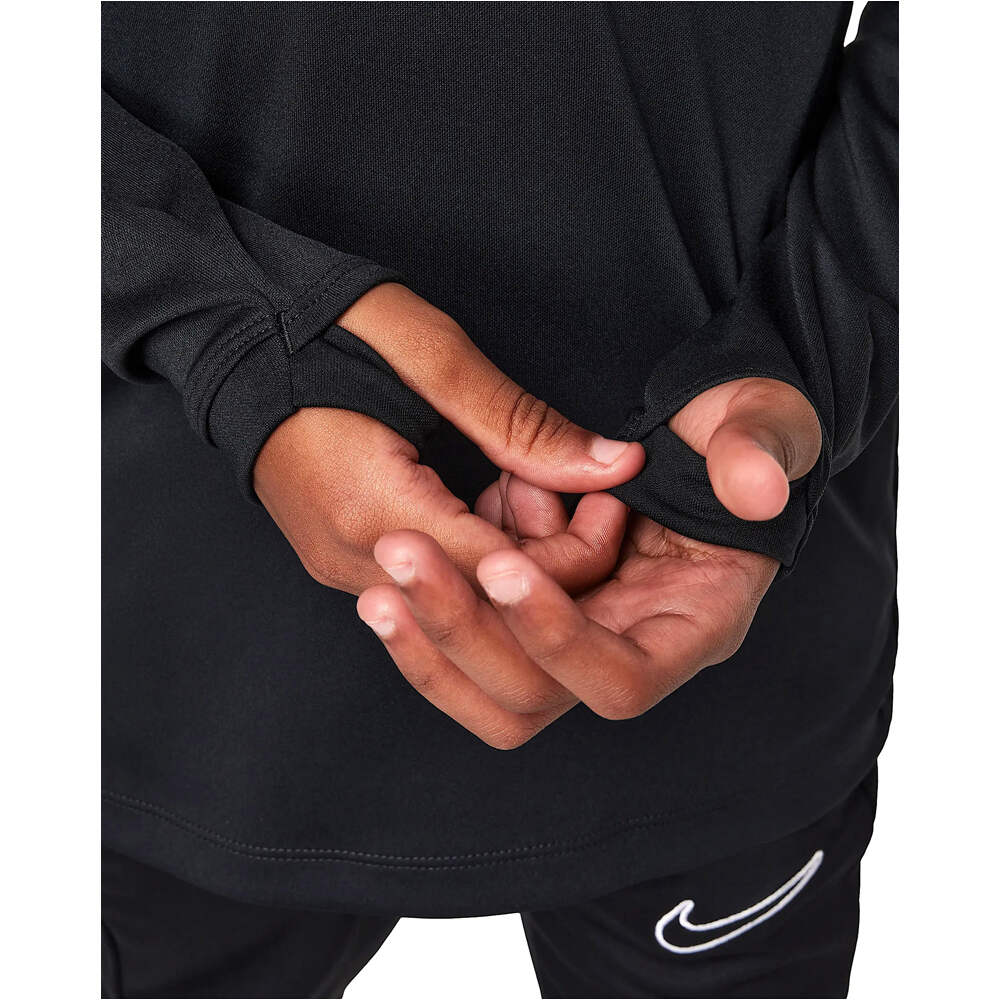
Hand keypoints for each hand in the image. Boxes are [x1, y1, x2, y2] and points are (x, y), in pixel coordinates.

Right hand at [253, 283, 644, 594]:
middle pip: (481, 605)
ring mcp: (340, 564)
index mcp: (371, 508)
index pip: (499, 581)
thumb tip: (616, 466)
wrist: (233, 331)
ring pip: (456, 600)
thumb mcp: (432, 356)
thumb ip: (523, 425)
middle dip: (549, 563)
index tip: (610, 506)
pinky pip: (427, 583)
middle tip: (577, 495)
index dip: (574, 558)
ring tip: (528, 484)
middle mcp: (350, 557)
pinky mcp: (339, 556)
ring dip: (512, 556)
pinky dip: (475, 552)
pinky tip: (491, 499)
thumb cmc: (326, 327)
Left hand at [355, 378, 821, 746]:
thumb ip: (761, 447)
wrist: (690, 424)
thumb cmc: (737, 426)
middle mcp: (629, 643)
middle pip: (535, 696)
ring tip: (394, 552)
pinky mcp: (537, 606)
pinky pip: (475, 635)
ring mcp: (579, 630)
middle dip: (463, 630)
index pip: (621, 680)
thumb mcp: (761, 421)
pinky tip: (421, 529)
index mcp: (695, 622)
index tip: (500, 564)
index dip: (558, 639)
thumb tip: (755, 491)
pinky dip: (441, 592)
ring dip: (433, 629)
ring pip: (490, 682)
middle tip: (402, 554)